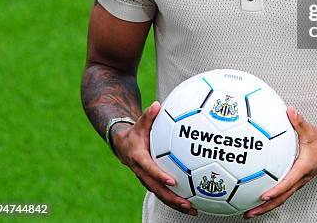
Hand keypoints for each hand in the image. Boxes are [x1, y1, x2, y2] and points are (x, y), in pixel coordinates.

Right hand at [111, 101, 197, 216]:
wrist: (123, 145)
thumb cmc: (136, 132)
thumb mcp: (140, 123)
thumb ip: (148, 115)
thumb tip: (156, 105)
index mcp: (139, 158)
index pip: (150, 169)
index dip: (160, 176)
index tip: (172, 181)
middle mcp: (142, 172)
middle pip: (156, 188)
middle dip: (171, 198)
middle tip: (187, 203)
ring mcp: (146, 179)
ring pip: (160, 195)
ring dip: (175, 204)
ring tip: (193, 210)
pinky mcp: (152, 181)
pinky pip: (163, 193)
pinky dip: (175, 200)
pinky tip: (191, 204)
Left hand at [243, 106, 316, 218]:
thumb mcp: (310, 130)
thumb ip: (299, 121)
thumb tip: (290, 111)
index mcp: (303, 168)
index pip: (288, 182)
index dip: (276, 190)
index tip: (263, 196)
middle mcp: (301, 178)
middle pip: (282, 198)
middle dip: (265, 207)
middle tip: (250, 212)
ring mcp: (299, 181)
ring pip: (283, 198)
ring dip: (267, 206)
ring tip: (251, 211)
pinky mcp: (298, 180)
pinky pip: (284, 193)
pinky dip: (273, 198)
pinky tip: (262, 198)